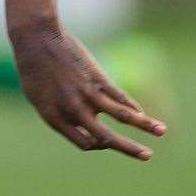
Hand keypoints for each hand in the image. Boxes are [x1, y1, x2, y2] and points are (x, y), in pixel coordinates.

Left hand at [10, 23, 167, 159]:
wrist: (36, 38)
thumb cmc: (33, 68)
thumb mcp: (38, 97)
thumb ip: (59, 111)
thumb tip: (78, 120)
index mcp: (55, 119)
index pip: (86, 143)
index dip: (99, 145)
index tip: (106, 142)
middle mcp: (73, 111)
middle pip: (106, 139)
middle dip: (129, 148)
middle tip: (147, 156)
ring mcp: (87, 95)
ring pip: (123, 116)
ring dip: (146, 125)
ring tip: (162, 132)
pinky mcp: (97, 78)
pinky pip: (121, 97)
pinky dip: (135, 106)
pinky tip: (144, 112)